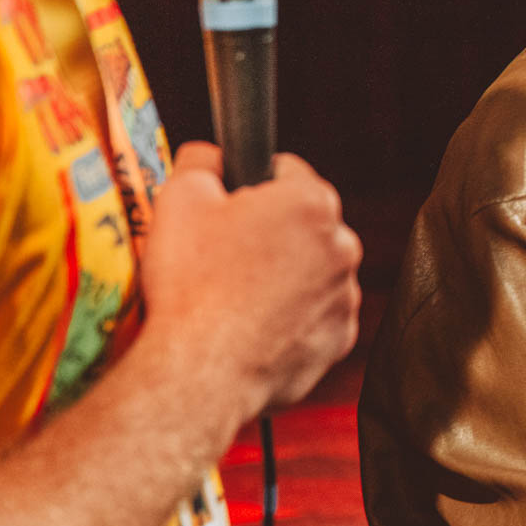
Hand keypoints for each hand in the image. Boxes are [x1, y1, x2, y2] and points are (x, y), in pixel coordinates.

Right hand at [139, 143, 362, 422]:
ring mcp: (346, 295)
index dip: (249, 186)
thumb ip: (202, 161)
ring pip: (311, 272)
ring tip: (235, 298)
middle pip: (303, 225)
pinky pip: (315, 317)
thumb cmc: (191, 282)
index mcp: (313, 202)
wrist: (200, 370)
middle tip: (223, 257)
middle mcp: (343, 245)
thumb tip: (212, 155)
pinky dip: (291, 320)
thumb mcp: (179, 198)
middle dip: (270, 234)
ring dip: (283, 278)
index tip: (227, 208)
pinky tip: (252, 328)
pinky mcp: (340, 339)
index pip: (285, 172)